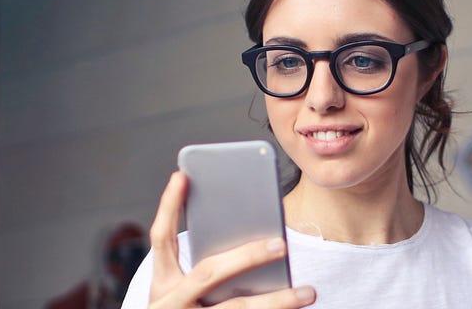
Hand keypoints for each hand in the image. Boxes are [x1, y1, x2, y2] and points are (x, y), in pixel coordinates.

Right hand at [146, 171, 315, 307]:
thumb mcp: (177, 291)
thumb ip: (201, 268)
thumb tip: (246, 235)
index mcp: (162, 283)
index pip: (162, 238)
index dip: (169, 206)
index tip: (182, 175)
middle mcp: (170, 303)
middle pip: (209, 272)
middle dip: (248, 256)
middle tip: (282, 244)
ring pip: (237, 308)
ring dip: (277, 301)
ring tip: (309, 292)